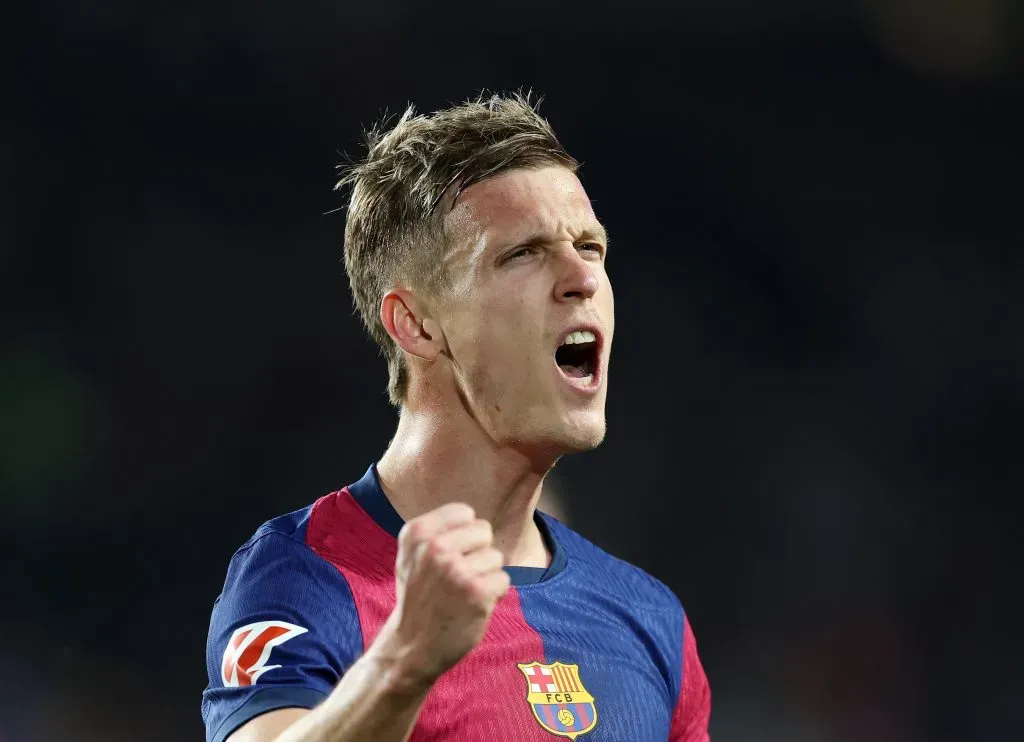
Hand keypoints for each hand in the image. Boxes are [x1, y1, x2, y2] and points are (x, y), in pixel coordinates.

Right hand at [374, 503, 510, 688]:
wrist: (411, 647)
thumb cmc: (418, 596)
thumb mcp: (412, 554)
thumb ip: (439, 529)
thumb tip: (475, 517)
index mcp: (417, 532)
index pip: (466, 513)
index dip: (464, 536)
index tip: (448, 557)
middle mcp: (435, 547)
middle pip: (484, 531)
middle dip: (477, 554)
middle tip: (456, 579)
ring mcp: (456, 570)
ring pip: (496, 557)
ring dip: (485, 576)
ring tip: (462, 594)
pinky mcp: (476, 592)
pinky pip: (503, 580)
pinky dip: (493, 595)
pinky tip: (472, 606)